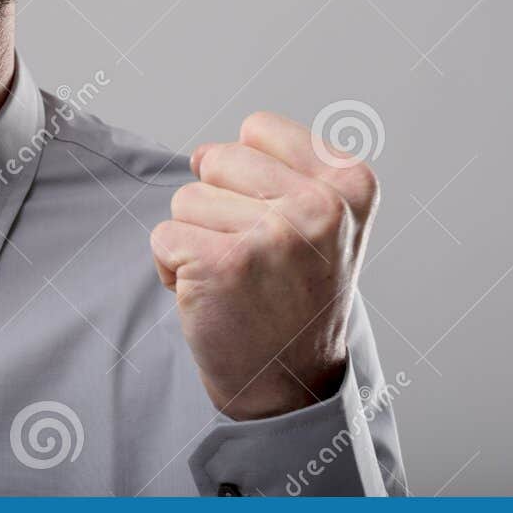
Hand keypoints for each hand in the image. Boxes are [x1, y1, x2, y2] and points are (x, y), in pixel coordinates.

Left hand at [149, 111, 378, 419]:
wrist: (290, 384)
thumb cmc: (295, 294)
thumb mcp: (318, 220)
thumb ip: (271, 169)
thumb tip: (199, 154)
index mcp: (349, 183)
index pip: (258, 129)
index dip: (251, 177)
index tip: (281, 226)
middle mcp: (321, 205)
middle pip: (217, 159)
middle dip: (219, 206)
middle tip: (255, 260)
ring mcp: (275, 235)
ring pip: (187, 198)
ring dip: (196, 239)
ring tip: (236, 280)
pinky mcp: (225, 264)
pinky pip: (163, 236)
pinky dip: (172, 267)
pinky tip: (211, 296)